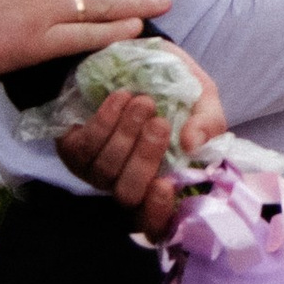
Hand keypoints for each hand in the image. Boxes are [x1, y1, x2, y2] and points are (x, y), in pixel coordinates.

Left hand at [55, 46, 226, 242]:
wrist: (137, 60)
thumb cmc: (175, 89)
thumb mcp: (202, 99)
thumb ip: (208, 122)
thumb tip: (193, 144)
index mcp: (162, 183)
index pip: (156, 223)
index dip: (158, 215)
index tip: (165, 186)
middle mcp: (127, 184)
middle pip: (128, 195)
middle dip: (144, 159)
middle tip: (159, 123)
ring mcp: (97, 171)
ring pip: (106, 170)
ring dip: (126, 133)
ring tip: (142, 102)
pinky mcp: (74, 151)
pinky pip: (86, 147)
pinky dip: (105, 121)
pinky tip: (120, 98)